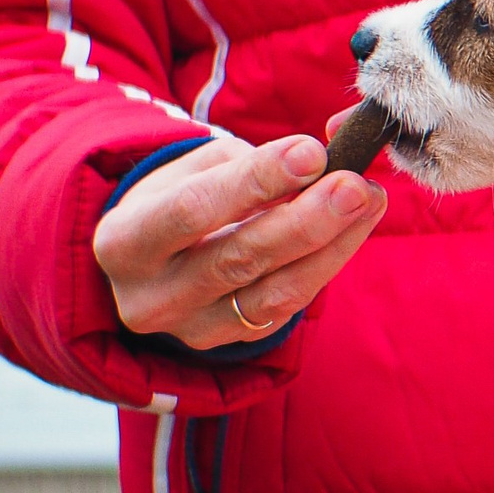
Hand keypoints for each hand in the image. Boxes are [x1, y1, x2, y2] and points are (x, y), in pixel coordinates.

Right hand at [93, 133, 384, 351]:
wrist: (153, 261)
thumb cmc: (177, 198)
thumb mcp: (194, 169)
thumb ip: (248, 162)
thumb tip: (320, 158)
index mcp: (124, 242)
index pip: (192, 209)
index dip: (256, 180)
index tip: (311, 152)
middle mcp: (153, 296)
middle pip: (239, 258)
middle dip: (305, 218)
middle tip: (354, 184)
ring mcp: (193, 328)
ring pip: (276, 291)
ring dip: (333, 243)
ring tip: (369, 199)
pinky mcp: (234, 340)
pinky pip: (291, 304)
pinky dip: (329, 262)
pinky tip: (356, 226)